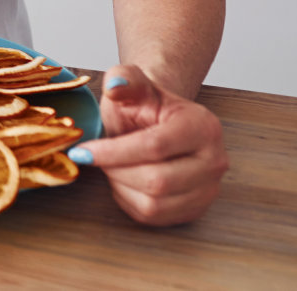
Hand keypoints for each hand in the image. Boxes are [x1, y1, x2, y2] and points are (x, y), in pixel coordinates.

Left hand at [70, 64, 229, 225]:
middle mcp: (215, 160)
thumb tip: (115, 84)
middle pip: (157, 181)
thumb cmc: (143, 105)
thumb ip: (123, 79)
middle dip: (116, 170)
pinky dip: (129, 200)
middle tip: (98, 157)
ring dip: (121, 186)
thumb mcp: (131, 85)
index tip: (82, 151)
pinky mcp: (195, 210)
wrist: (159, 122)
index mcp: (202, 126)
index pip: (155, 146)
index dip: (113, 152)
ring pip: (154, 204)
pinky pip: (154, 217)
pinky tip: (124, 179)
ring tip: (113, 165)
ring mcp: (209, 189)